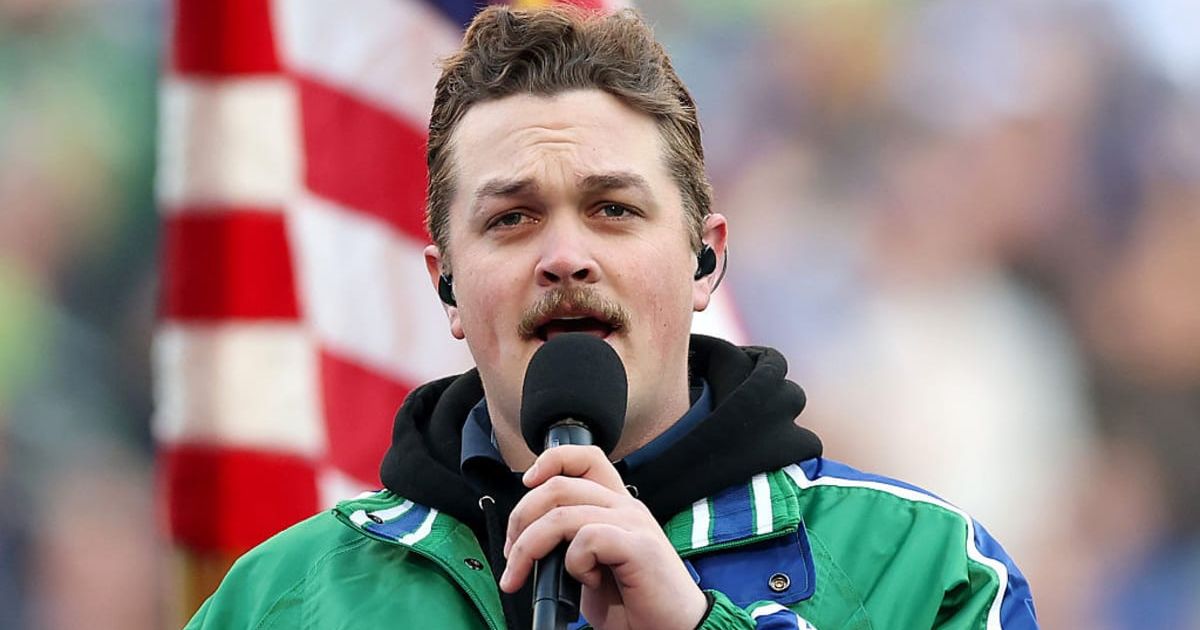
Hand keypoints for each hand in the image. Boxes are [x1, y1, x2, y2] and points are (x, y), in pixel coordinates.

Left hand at [500, 445, 708, 629]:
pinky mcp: (639, 546)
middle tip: (511, 556)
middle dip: (520, 520)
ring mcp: (634, 523)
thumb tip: (525, 538)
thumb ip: (568, 541)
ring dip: (529, 548)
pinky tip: (587, 583)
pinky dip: (574, 564)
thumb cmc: (634, 603)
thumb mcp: (591, 566)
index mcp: (615, 505)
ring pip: (561, 514)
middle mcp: (625, 506)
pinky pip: (586, 540)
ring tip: (523, 576)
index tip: (526, 484)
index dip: (550, 460)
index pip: (585, 457)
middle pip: (558, 485)